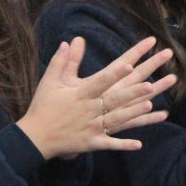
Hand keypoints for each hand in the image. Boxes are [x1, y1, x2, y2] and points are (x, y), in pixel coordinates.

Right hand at [17, 36, 175, 158]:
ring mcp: (91, 128)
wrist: (34, 137)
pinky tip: (139, 144)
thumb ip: (62, 61)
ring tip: (150, 106)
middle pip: (113, 100)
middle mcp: (88, 110)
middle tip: (150, 85)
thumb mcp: (50, 81)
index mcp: (80, 94)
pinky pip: (109, 144)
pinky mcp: (91, 143)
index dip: (115, 74)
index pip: (100, 81)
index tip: (129, 64)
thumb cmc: (43, 106)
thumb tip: (69, 41)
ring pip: (116, 120)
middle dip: (132, 92)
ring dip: (133, 113)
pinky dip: (123, 145)